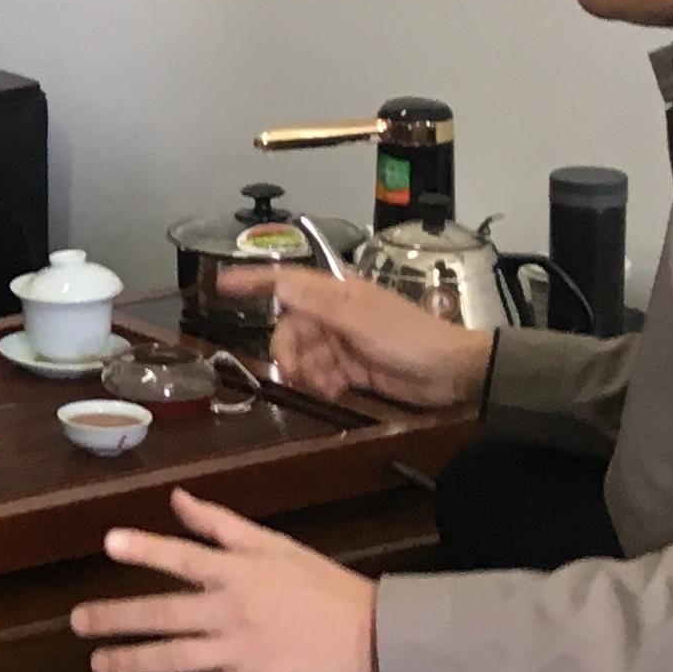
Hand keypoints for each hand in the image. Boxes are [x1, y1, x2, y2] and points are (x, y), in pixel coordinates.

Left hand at [71, 488, 382, 671]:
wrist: (374, 638)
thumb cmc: (322, 586)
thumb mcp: (274, 545)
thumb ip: (221, 525)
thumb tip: (177, 498)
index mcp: (241, 572)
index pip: (185, 557)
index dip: (146, 549)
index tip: (109, 543)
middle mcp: (234, 611)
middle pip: (164, 615)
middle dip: (116, 619)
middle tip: (78, 621)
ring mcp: (241, 653)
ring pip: (174, 659)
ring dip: (131, 662)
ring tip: (99, 664)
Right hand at [240, 267, 494, 409]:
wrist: (452, 373)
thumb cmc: (409, 338)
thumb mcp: (359, 318)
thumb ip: (316, 302)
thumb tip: (278, 282)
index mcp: (337, 293)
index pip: (286, 281)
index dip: (252, 281)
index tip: (220, 284)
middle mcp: (336, 314)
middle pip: (290, 329)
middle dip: (291, 352)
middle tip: (298, 374)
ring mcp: (344, 341)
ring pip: (304, 355)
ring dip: (310, 372)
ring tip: (330, 385)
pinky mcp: (353, 367)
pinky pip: (322, 374)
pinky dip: (324, 384)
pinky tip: (338, 390)